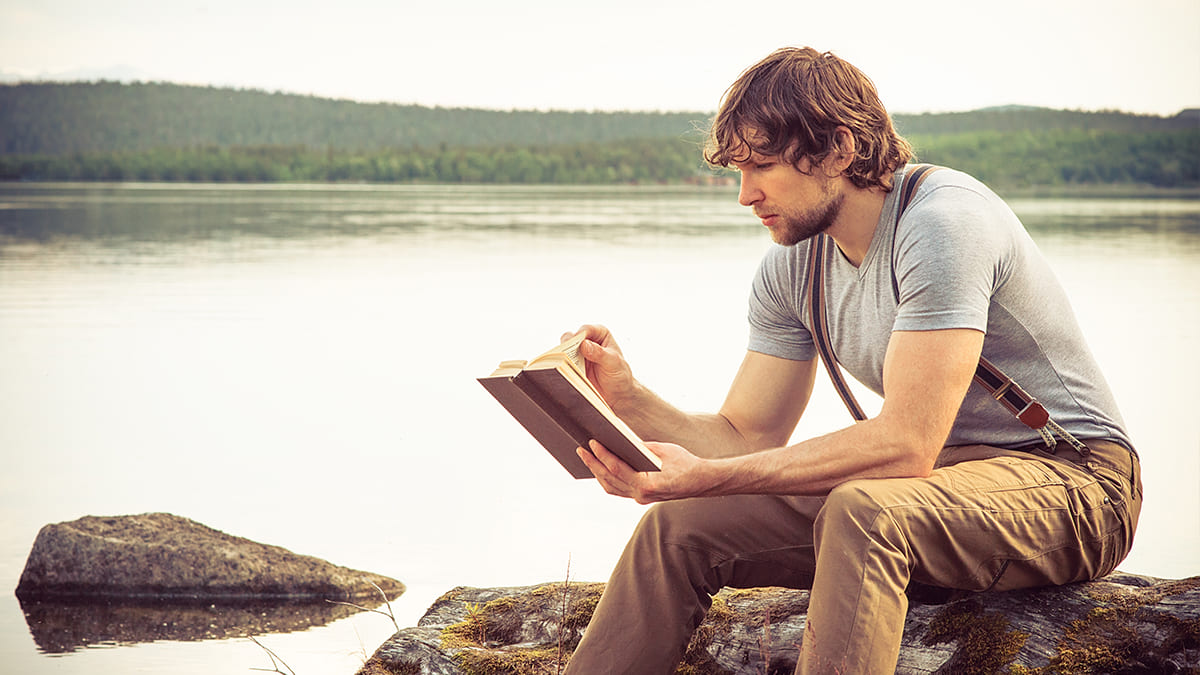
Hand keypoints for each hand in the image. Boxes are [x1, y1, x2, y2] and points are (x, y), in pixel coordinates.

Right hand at [561, 324, 636, 410]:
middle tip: (566, 355)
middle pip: (571, 338)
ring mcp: (578, 354)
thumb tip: (584, 344)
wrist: (618, 395)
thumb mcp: (614, 363)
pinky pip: (563, 364)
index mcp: (600, 334)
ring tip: (565, 366)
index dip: (580, 335)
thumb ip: (600, 353)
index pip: (587, 329)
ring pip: (564, 350)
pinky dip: (562, 367)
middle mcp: (588, 341)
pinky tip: (565, 373)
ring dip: (562, 357)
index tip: (578, 345)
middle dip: (567, 346)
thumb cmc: (620, 375)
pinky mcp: (573, 366)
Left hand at [576, 439, 716, 503]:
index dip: (602, 455)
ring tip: (587, 457)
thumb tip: (620, 440)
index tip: (592, 443)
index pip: (617, 469)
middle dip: (593, 464)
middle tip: (580, 449)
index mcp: (647, 484)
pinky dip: (607, 479)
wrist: (701, 482)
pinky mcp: (641, 498)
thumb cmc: (686, 463)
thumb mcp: (663, 450)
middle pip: (609, 480)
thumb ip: (640, 447)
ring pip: (611, 488)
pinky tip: (601, 468)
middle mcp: (641, 495)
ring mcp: (640, 499)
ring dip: (597, 473)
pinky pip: (619, 490)